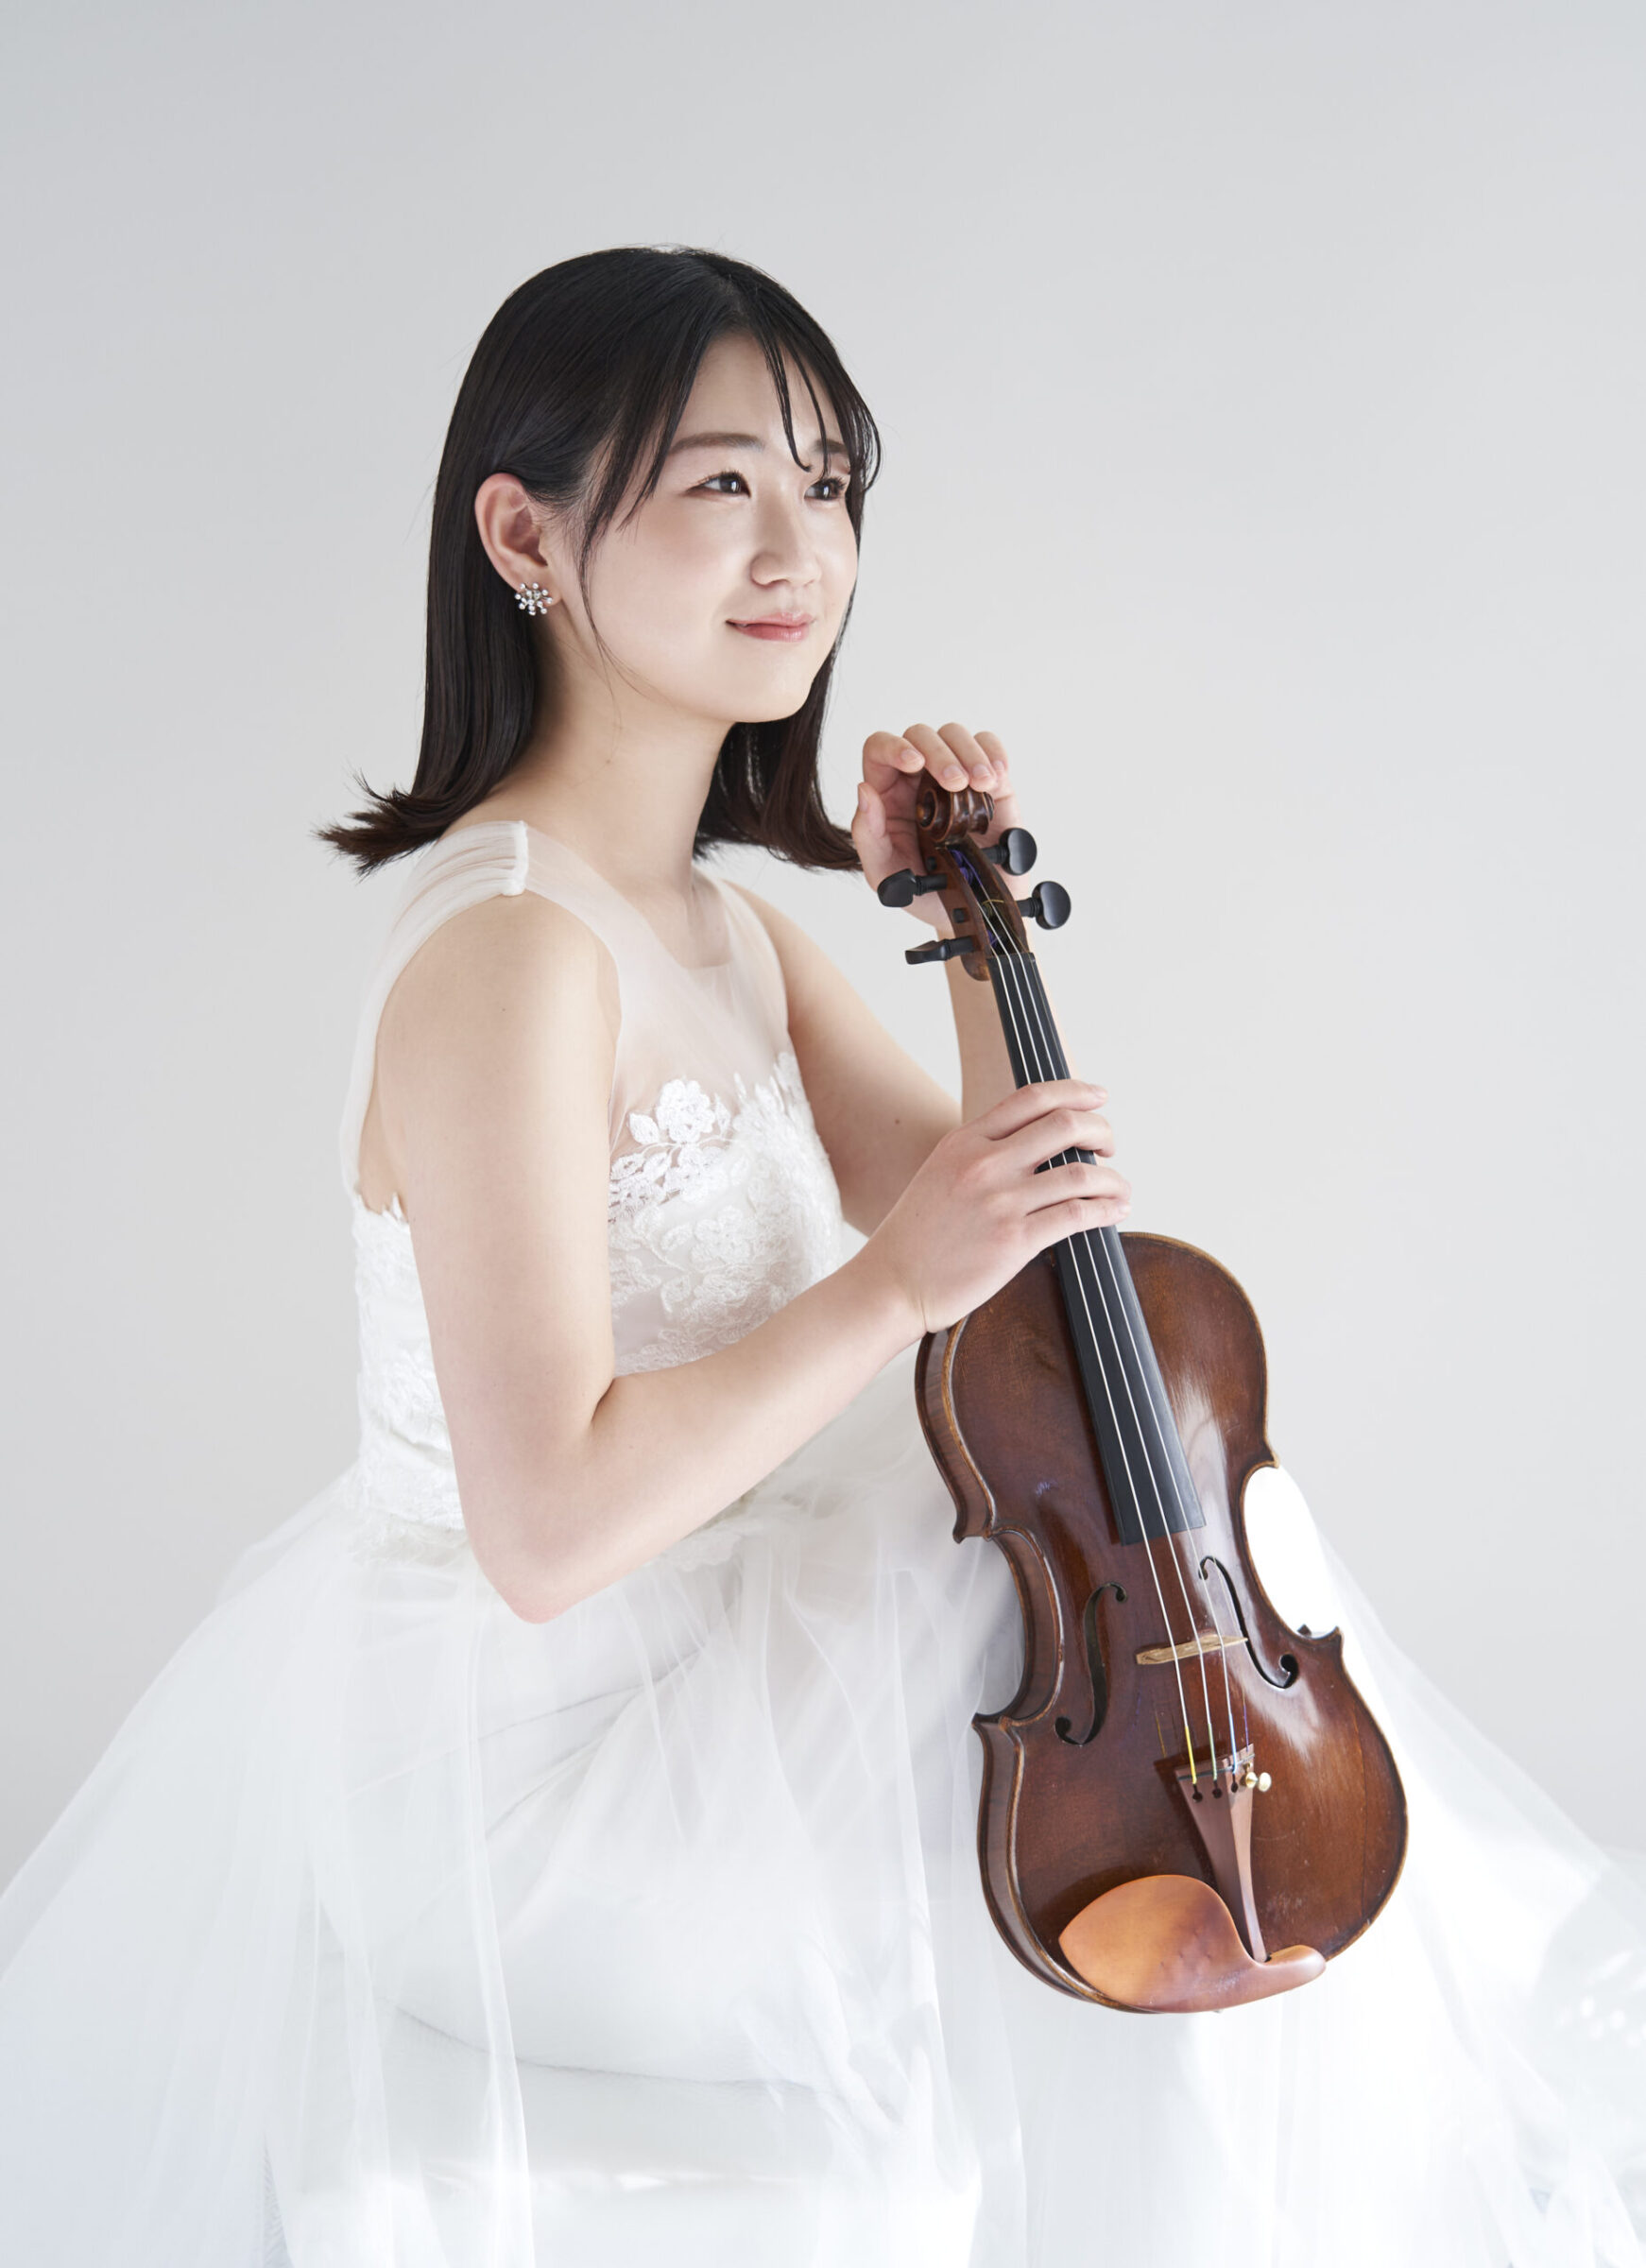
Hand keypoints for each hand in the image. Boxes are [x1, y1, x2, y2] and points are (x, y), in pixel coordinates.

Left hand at [851, 723, 1024, 933]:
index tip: (913, 763)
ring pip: (954, 734)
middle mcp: (918, 779)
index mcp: (887, 795)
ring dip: (969, 753)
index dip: (892, 747)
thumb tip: (864, 791)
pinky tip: (995, 778)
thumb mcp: (887, 875)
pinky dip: (994, 753)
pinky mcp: (989, 781)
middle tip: (955, 783)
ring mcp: (954, 776)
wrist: (975, 912)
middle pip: (920, 735)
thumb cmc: (926, 893)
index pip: (879, 750)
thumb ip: (868, 836)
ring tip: (981, 784)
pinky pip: (989, 745)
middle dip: (938, 753)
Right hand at [860, 1080, 1130, 1335]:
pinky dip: (1107, 1210)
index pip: (1031, 1098)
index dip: (1075, 1092)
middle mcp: (984, 1163)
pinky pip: (1077, 1215)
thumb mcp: (940, 1174)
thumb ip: (980, 1154)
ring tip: (1120, 1189)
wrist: (891, 1284)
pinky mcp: (1013, 1240)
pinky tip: (1114, 1212)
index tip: (1099, 1097)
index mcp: (965, 1141)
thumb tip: (1032, 1147)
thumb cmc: (915, 1237)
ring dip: (1113, 1179)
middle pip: (1065, 1125)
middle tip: (1110, 1147)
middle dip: (1101, 1131)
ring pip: (1080, 1173)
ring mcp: (1000, 1201)